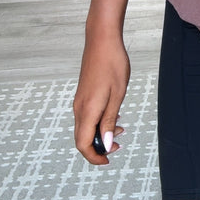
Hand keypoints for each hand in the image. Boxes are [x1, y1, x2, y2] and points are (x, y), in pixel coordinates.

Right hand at [73, 30, 129, 165]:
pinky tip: (113, 115)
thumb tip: (105, 144)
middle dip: (99, 146)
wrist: (102, 39)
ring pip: (85, 126)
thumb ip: (109, 120)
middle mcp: (79, 108)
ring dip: (101, 132)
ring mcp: (79, 100)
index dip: (94, 157)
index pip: (83, 144)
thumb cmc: (113, 64)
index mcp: (87, 110)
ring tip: (120, 128)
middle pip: (82, 138)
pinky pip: (87, 115)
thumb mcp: (117, 95)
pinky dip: (99, 121)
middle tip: (118, 144)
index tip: (108, 160)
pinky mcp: (83, 94)